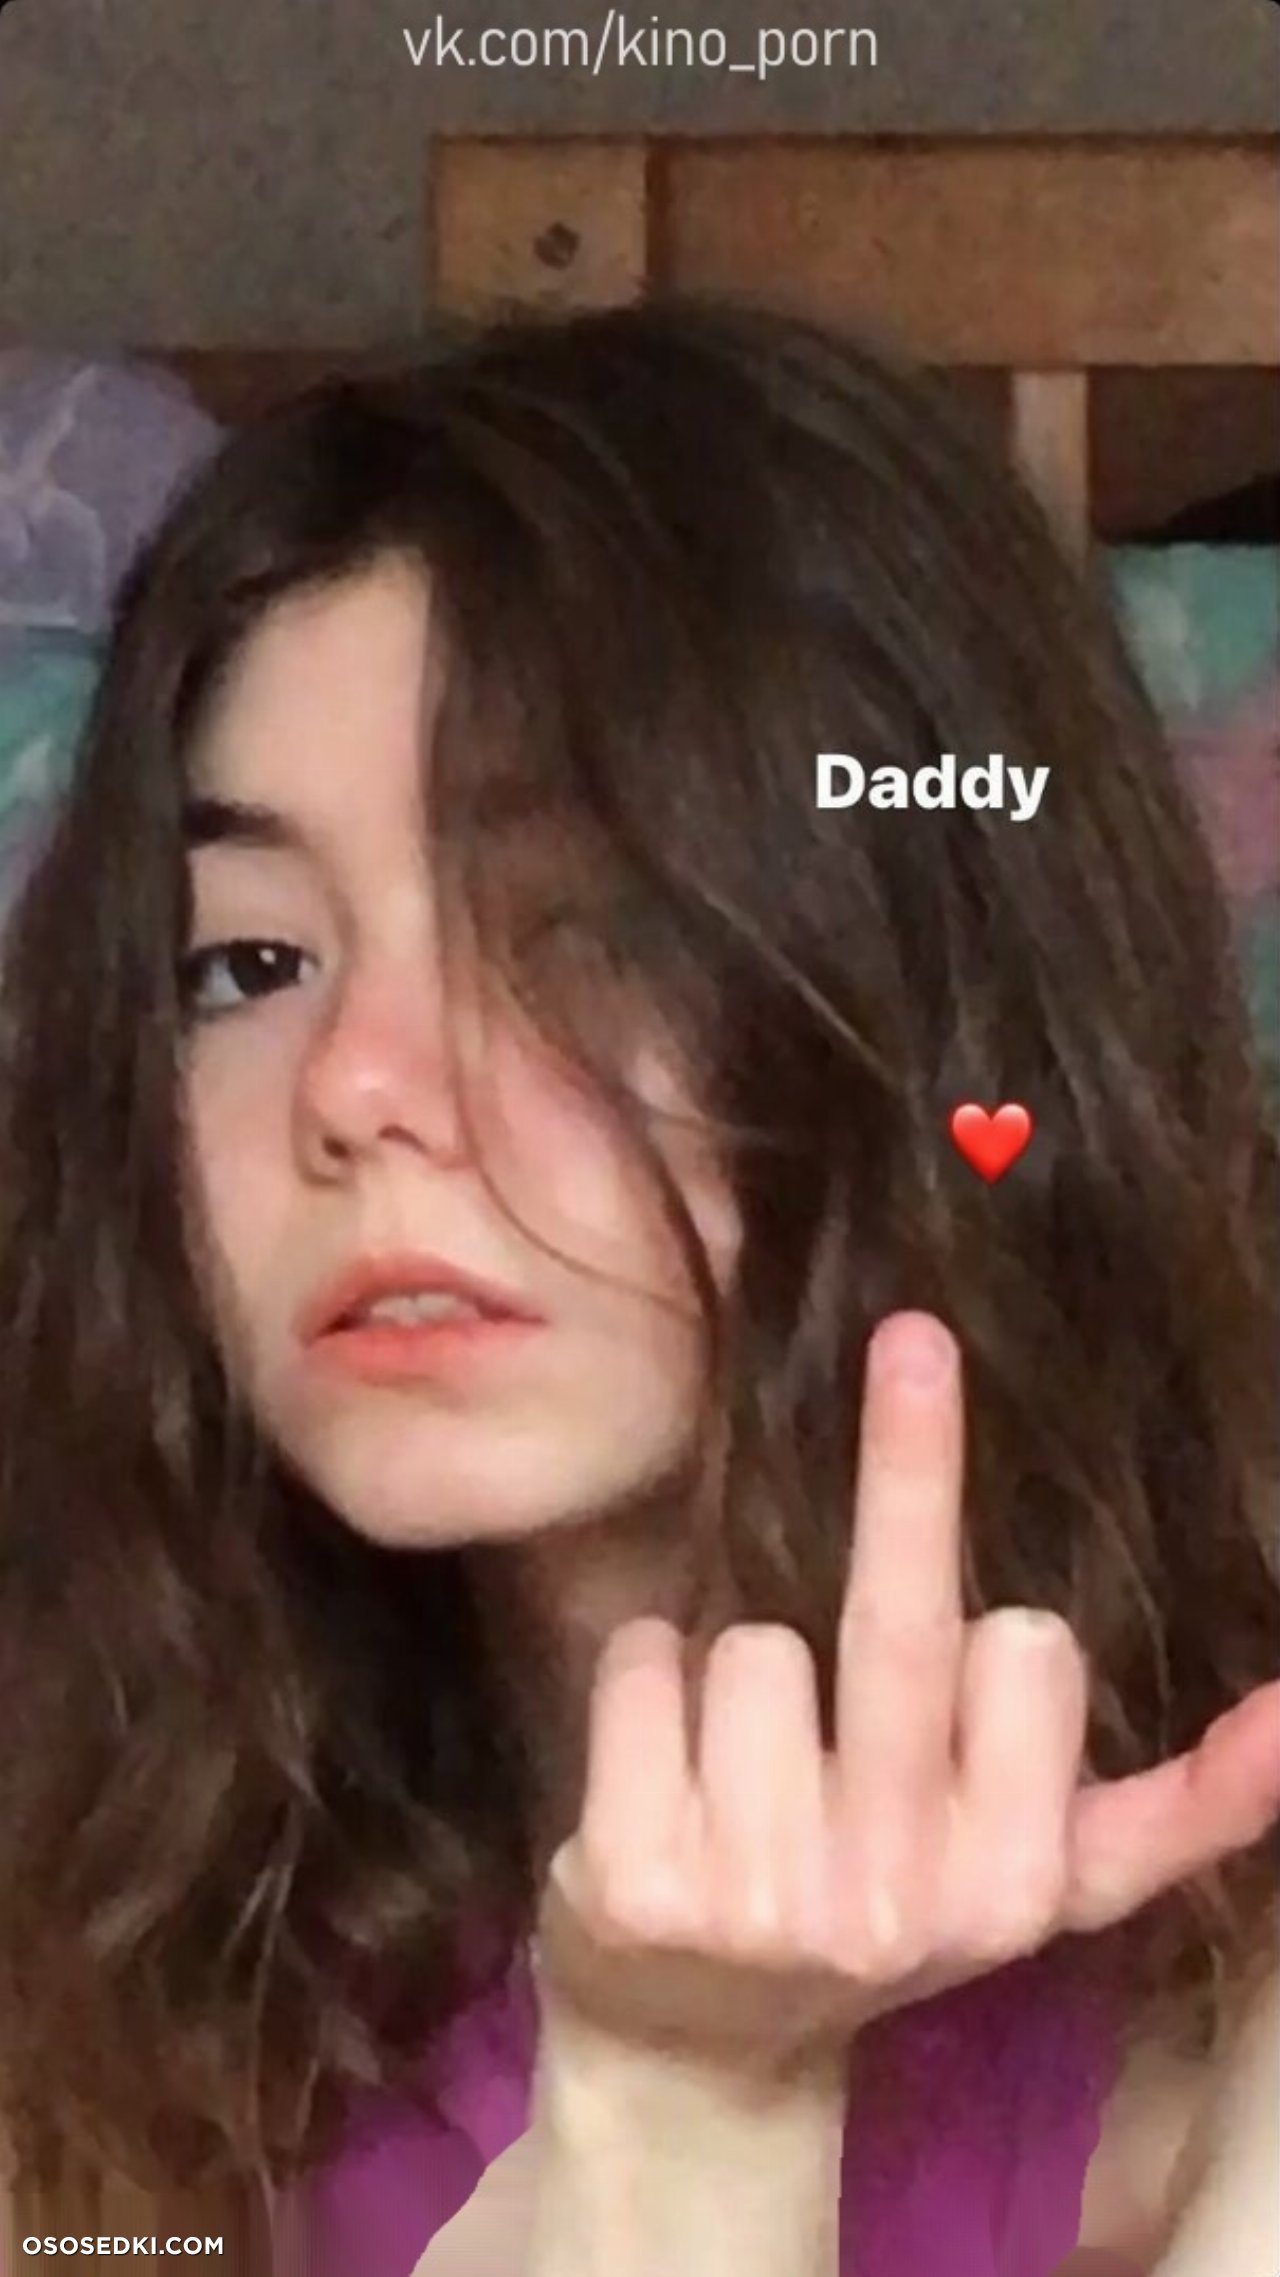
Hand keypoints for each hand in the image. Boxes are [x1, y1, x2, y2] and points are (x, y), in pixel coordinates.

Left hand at [535, 1310, 1279, 2075]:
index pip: (1031, 1652)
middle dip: (915, 1457)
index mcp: (1012, 1889)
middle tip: (915, 1335)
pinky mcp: (631, 1881)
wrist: (694, 2051)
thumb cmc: (881, 1910)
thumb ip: (1181, 1808)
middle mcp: (893, 1902)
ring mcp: (756, 1900)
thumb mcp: (1041, 1883)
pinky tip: (660, 1765)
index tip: (980, 1675)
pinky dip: (643, 1676)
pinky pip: (643, 1665)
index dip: (999, 1642)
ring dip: (738, 1665)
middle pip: (903, 1627)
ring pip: (753, 1642)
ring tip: (743, 1767)